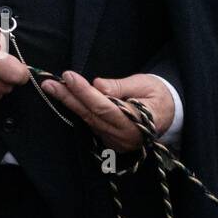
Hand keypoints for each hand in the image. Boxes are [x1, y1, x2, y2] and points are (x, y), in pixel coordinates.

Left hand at [41, 72, 173, 152]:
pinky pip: (91, 125)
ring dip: (69, 103)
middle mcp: (125, 136)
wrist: (169, 114)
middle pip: (92, 115)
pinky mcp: (110, 142)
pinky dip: (78, 111)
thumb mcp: (145, 84)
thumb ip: (120, 86)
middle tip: (48, 84)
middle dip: (69, 97)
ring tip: (51, 87)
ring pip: (88, 120)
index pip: (104, 107)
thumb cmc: (157, 95)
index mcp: (138, 122)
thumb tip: (97, 84)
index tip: (68, 76)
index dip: (84, 92)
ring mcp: (117, 142)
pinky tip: (65, 98)